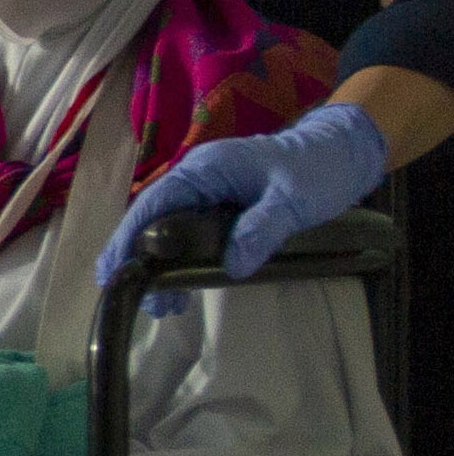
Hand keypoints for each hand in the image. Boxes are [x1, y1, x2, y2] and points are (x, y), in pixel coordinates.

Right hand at [92, 107, 392, 313]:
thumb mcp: (295, 201)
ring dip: (156, 262)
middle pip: (152, 216)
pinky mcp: (221, 204)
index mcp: (207, 169)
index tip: (113, 270)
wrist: (342, 151)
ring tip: (159, 304)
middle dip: (135, 255)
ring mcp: (209, 190)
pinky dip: (177, 258)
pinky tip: (180, 285)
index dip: (130, 236)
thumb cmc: (318, 170)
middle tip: (126, 294)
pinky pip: (188, 230)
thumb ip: (262, 229)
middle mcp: (199, 177)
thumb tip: (231, 265)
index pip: (156, 202)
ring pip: (168, 226)